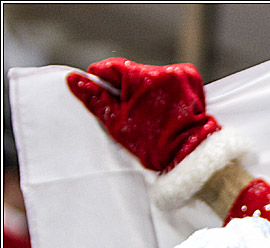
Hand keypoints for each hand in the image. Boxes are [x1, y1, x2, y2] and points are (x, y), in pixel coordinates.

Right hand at [66, 58, 220, 172]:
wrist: (190, 154)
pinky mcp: (192, 79)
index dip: (104, 83)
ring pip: (150, 76)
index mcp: (142, 77)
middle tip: (130, 112)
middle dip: (127, 89)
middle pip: (131, 72)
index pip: (110, 67)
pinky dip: (164, 90)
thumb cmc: (154, 145)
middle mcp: (164, 71)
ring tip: (150, 113)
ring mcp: (181, 74)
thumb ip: (95, 99)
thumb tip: (74, 80)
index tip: (106, 98)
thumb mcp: (116, 123)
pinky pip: (169, 78)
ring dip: (145, 89)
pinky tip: (164, 108)